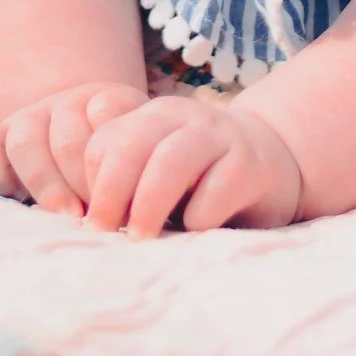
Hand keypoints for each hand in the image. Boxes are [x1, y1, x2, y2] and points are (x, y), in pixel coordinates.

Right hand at [0, 81, 147, 214]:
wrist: (86, 143)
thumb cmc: (129, 172)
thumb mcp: (148, 163)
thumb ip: (146, 174)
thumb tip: (145, 209)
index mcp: (109, 100)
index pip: (107, 112)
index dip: (114, 160)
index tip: (126, 202)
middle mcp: (68, 102)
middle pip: (67, 136)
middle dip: (82, 181)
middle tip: (98, 217)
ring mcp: (31, 116)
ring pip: (26, 138)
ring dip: (45, 181)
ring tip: (66, 215)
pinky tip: (16, 196)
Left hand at [81, 95, 301, 237]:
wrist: (269, 162)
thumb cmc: (197, 179)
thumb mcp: (155, 171)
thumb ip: (124, 180)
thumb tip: (85, 221)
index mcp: (149, 117)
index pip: (103, 143)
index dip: (92, 185)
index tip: (94, 222)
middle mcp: (181, 117)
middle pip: (131, 145)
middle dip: (111, 192)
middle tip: (105, 232)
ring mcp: (218, 136)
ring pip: (170, 161)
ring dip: (149, 204)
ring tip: (141, 239)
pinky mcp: (250, 163)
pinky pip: (216, 189)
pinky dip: (199, 216)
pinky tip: (196, 228)